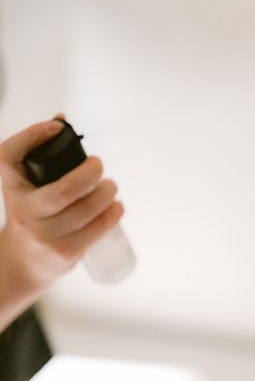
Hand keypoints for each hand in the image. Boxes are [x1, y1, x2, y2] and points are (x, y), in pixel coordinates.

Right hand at [0, 113, 123, 289]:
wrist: (25, 261)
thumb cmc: (34, 213)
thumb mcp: (28, 186)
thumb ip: (43, 155)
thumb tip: (61, 119)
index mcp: (12, 187)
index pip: (8, 156)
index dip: (31, 136)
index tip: (57, 127)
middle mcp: (23, 211)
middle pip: (63, 190)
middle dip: (90, 173)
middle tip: (99, 165)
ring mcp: (43, 235)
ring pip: (83, 211)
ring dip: (106, 194)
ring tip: (111, 187)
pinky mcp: (63, 252)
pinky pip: (94, 230)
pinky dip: (111, 216)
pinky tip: (117, 208)